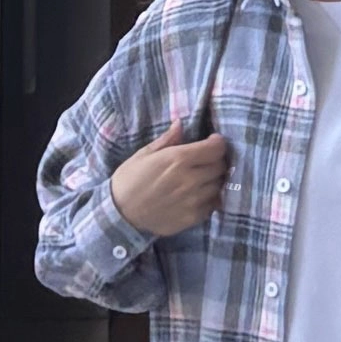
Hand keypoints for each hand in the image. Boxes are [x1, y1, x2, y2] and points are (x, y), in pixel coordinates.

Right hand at [110, 119, 228, 236]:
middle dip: (216, 160)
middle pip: (220, 166)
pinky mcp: (194, 217)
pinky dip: (210, 198)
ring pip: (219, 185)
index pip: (216, 148)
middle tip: (206, 161)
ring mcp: (194, 200)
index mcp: (179, 159)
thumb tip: (180, 124)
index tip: (212, 142)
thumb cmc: (129, 180)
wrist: (120, 214)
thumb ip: (167, 140)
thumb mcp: (144, 154)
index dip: (217, 143)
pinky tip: (198, 195)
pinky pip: (213, 204)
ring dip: (214, 180)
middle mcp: (190, 179)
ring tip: (202, 178)